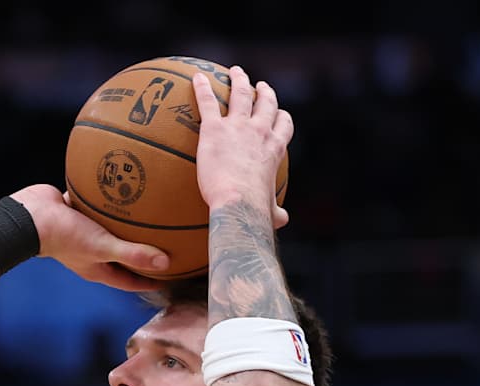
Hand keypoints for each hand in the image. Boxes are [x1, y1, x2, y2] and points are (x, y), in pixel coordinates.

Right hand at [9, 184, 167, 290]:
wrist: (29, 215)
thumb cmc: (63, 236)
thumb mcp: (101, 246)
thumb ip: (132, 254)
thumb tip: (165, 262)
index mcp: (98, 268)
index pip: (131, 281)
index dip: (151, 281)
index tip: (172, 278)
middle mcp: (92, 253)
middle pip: (124, 257)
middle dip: (144, 255)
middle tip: (168, 247)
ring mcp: (83, 233)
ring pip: (112, 231)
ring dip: (129, 227)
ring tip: (151, 216)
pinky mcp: (77, 213)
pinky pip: (99, 208)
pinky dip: (112, 203)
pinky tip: (127, 188)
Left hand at [190, 66, 292, 225]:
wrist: (238, 203)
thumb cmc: (254, 210)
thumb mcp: (270, 210)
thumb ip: (275, 212)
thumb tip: (283, 219)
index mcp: (274, 149)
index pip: (283, 125)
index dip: (280, 117)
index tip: (278, 113)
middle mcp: (260, 131)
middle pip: (266, 103)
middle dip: (264, 92)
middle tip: (260, 85)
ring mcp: (238, 126)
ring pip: (241, 94)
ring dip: (239, 81)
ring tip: (236, 72)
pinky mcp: (214, 128)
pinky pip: (207, 101)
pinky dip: (202, 87)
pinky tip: (197, 77)